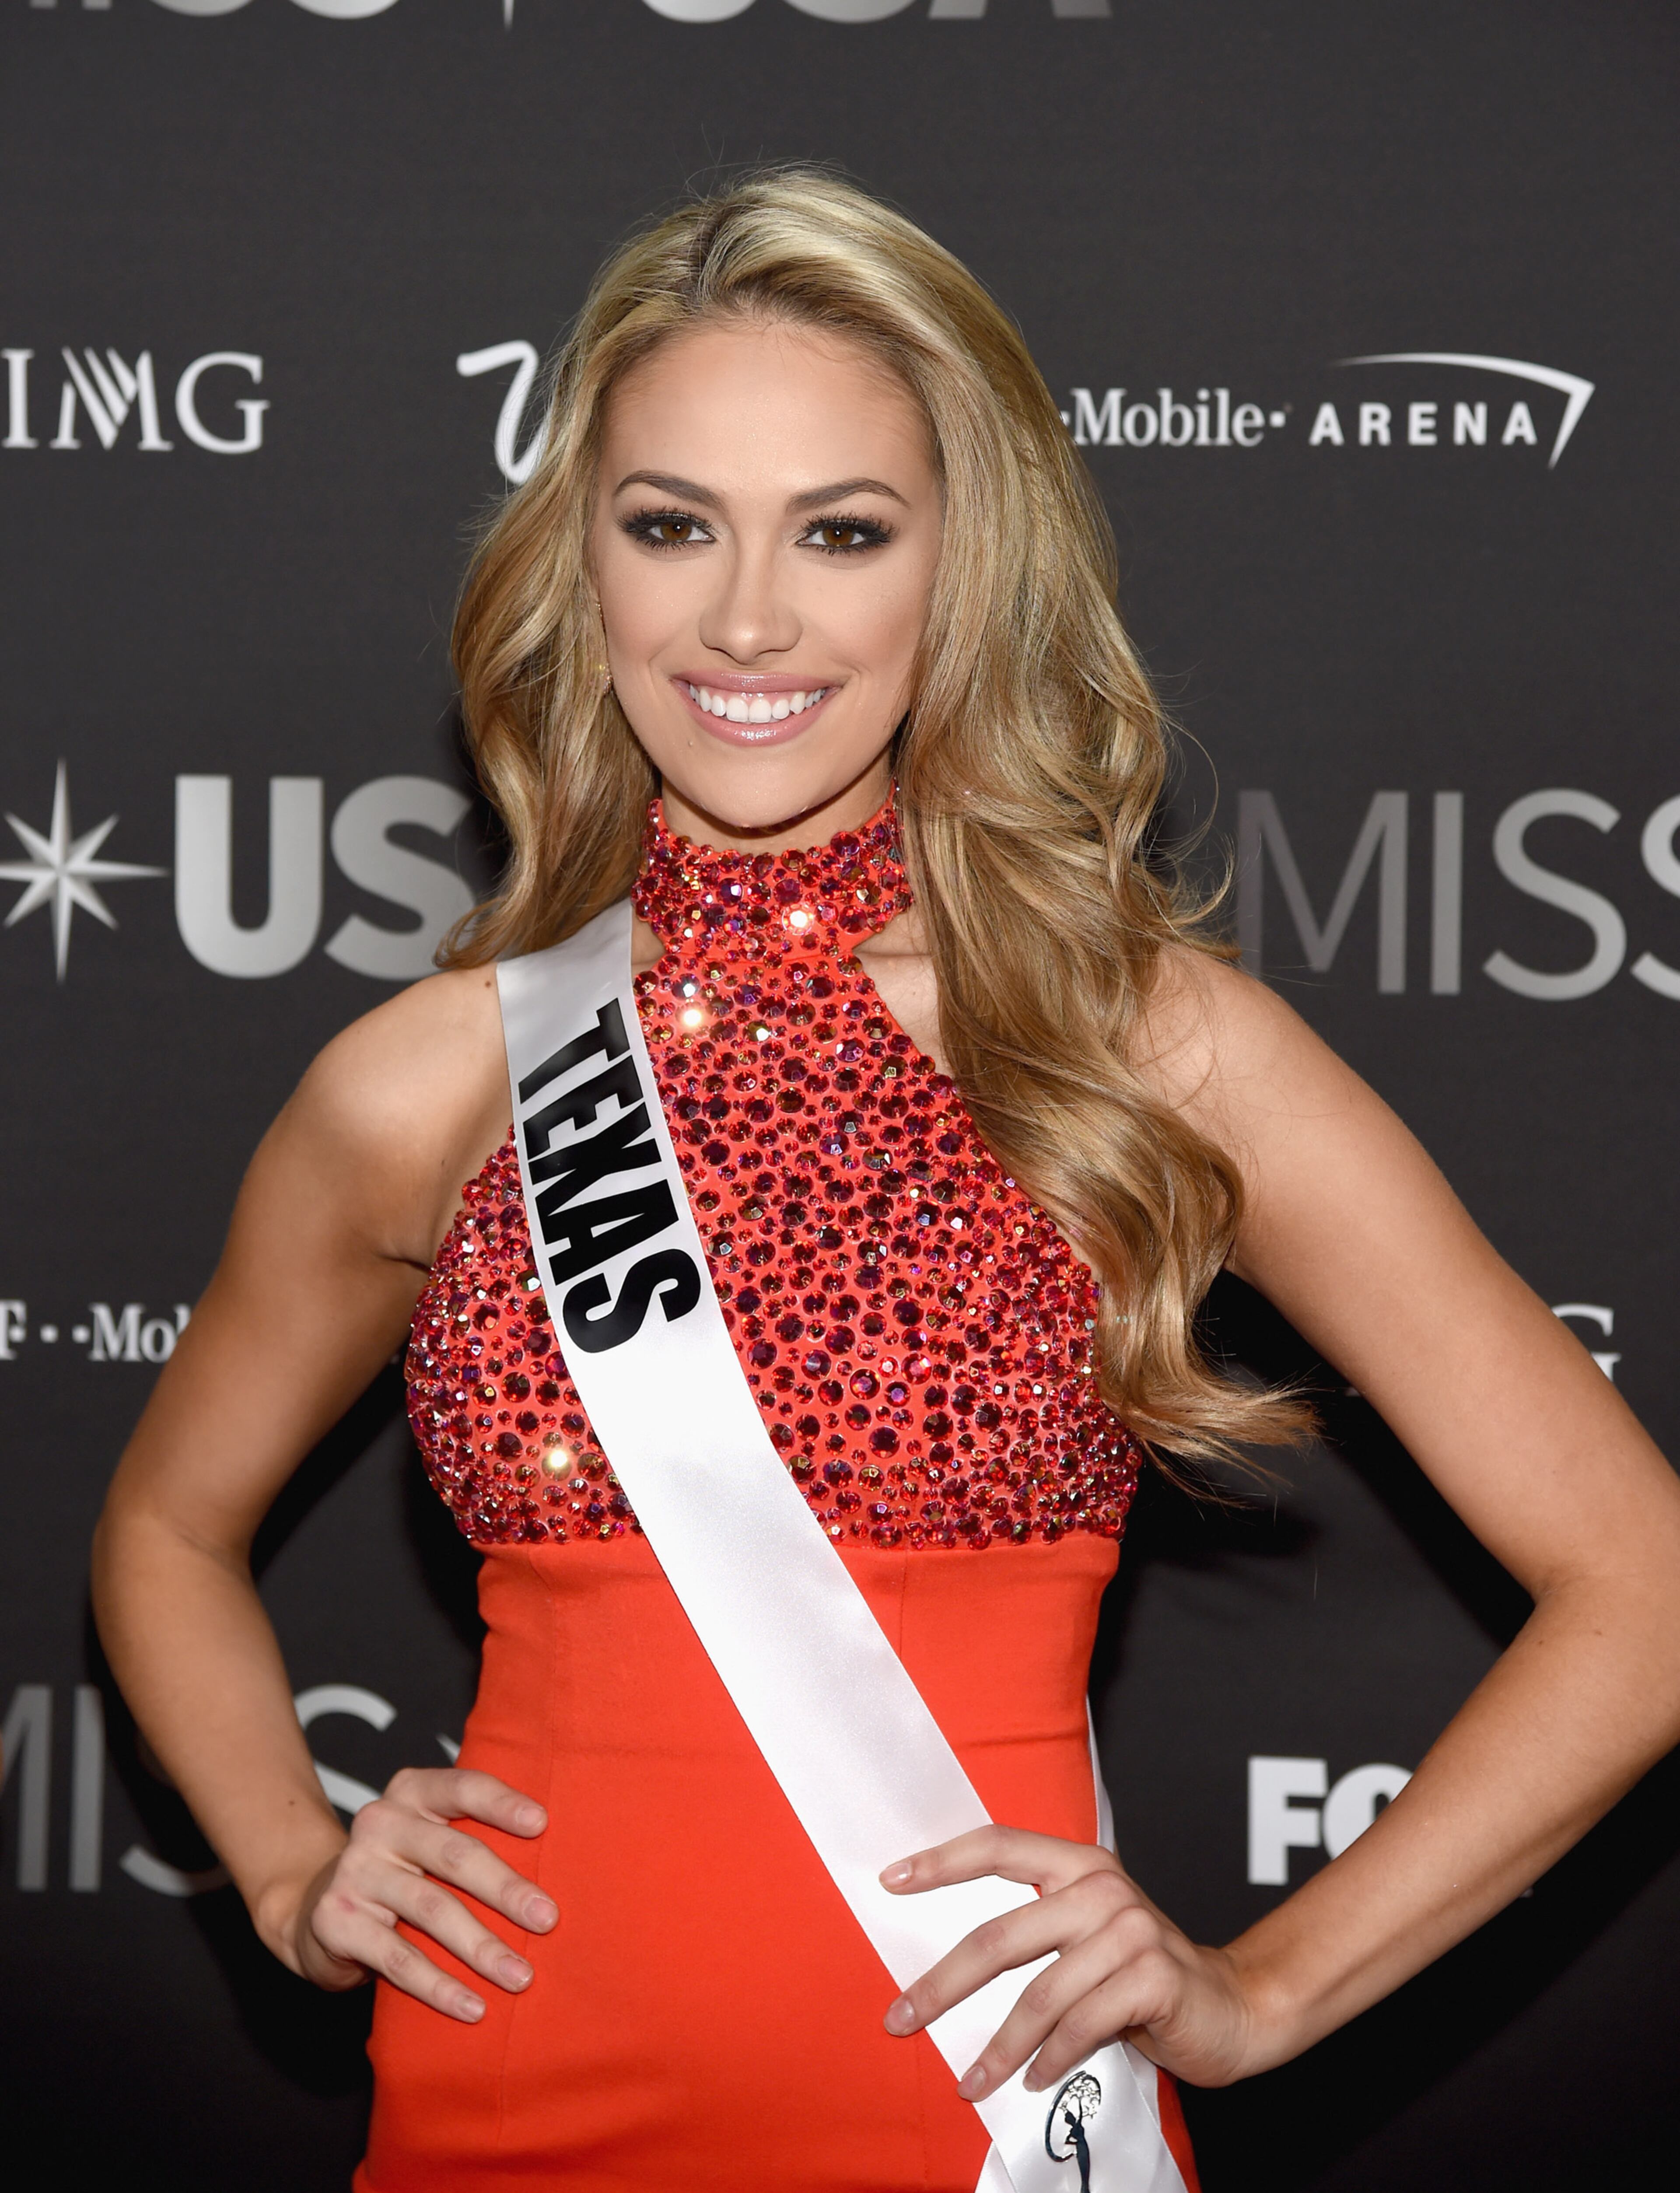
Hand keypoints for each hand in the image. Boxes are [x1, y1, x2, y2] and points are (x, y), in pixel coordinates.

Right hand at [286, 1767, 556, 2022]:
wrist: (319, 1911)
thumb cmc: (404, 1872)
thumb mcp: (431, 1841)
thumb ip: (475, 1839)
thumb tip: (559, 1869)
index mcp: (412, 1792)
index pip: (462, 1787)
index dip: (502, 1804)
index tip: (543, 1823)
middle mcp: (380, 1823)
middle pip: (455, 1854)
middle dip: (506, 1889)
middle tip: (548, 1920)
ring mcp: (354, 1871)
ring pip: (432, 1909)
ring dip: (482, 1948)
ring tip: (521, 1976)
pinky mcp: (336, 1921)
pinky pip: (399, 1958)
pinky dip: (440, 1986)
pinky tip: (473, 2007)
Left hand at [879, 1825, 1258, 2096]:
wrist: (1232, 2006)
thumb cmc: (1143, 1975)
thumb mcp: (1088, 1935)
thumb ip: (1035, 1930)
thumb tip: (946, 1964)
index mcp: (1080, 1864)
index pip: (998, 1846)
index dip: (941, 1861)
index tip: (891, 1881)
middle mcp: (1102, 1888)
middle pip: (999, 1935)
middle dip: (942, 1985)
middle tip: (900, 2018)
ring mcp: (1130, 1930)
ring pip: (1038, 1995)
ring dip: (997, 2048)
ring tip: (970, 2082)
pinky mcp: (1152, 1977)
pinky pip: (1080, 2026)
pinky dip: (1049, 2061)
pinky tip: (1033, 2081)